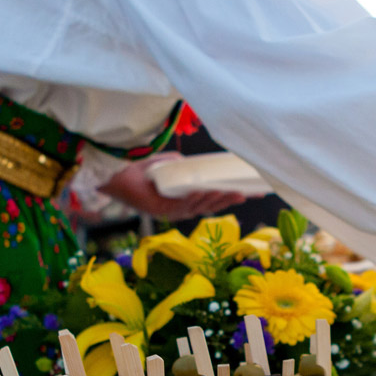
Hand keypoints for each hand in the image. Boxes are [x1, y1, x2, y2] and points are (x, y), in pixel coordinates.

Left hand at [100, 155, 246, 221]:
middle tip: (246, 194)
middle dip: (229, 200)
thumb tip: (205, 165)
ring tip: (229, 191)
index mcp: (189, 199)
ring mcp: (173, 211)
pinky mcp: (161, 211)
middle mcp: (183, 208)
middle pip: (211, 206)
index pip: (216, 199)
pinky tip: (203, 191)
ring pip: (199, 207)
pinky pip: (181, 206)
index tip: (254, 192)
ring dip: (214, 199)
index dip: (234, 196)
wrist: (122, 174)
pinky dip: (194, 198)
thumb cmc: (147, 170)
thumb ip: (188, 166)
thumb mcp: (174, 164)